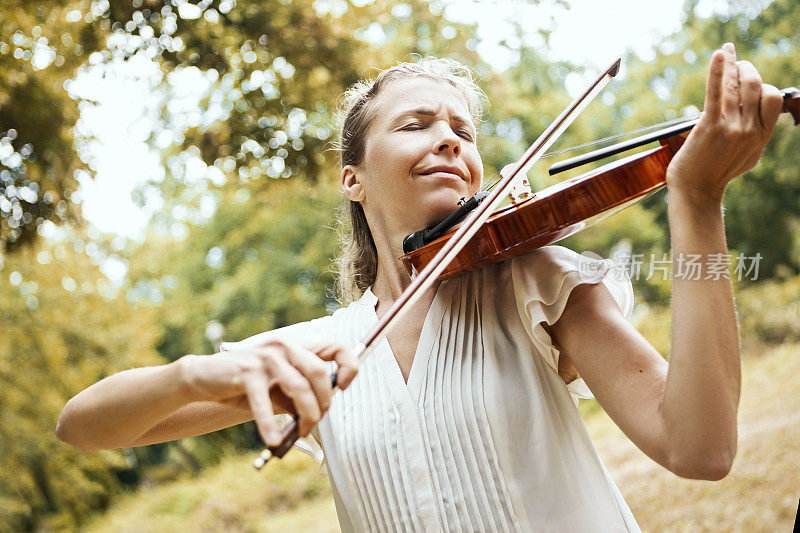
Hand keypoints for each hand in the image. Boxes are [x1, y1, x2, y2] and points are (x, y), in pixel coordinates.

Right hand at [177, 339, 357, 445]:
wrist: (205, 378)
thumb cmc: (246, 385)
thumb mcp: (278, 389)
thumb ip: (299, 396)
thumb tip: (318, 414)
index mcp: (297, 347)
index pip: (335, 346)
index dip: (348, 365)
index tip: (344, 387)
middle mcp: (285, 347)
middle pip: (320, 371)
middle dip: (323, 402)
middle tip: (315, 421)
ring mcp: (267, 357)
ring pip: (300, 387)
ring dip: (306, 415)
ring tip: (299, 432)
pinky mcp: (247, 371)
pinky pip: (264, 401)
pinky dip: (270, 424)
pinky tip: (273, 440)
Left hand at [665, 42, 783, 205]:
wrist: (695, 191)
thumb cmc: (715, 172)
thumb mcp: (746, 156)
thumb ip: (754, 136)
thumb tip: (756, 119)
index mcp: (762, 136)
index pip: (773, 98)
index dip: (762, 85)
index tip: (748, 80)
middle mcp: (750, 131)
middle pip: (758, 87)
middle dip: (748, 69)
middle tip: (738, 64)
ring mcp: (731, 128)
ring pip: (738, 85)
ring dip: (733, 64)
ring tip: (727, 53)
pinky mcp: (709, 126)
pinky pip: (717, 91)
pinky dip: (719, 70)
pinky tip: (720, 54)